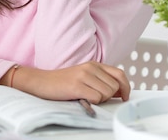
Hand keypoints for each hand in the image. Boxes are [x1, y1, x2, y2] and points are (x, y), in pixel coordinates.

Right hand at [7, 62, 130, 103]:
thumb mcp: (84, 76)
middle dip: (110, 96)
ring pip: (107, 93)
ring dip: (100, 100)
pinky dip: (92, 102)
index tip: (124, 97)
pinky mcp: (76, 86)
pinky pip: (96, 98)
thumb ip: (101, 80)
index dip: (126, 87)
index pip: (120, 74)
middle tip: (97, 97)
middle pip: (115, 86)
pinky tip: (82, 99)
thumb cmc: (63, 82)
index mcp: (94, 64)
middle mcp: (90, 67)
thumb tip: (120, 92)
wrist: (41, 81)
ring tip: (87, 97)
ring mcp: (83, 76)